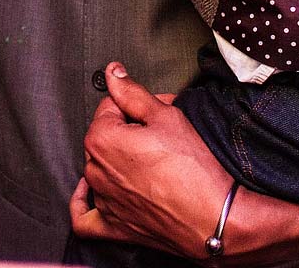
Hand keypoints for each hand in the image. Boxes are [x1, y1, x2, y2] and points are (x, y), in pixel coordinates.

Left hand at [71, 63, 298, 266]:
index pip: (109, 107)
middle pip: (103, 137)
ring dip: (115, 160)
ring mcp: (103, 201)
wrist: (216, 219)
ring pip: (97, 170)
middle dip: (127, 129)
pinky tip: (88, 192)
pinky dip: (83, 203)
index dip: (135, 105)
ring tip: (150, 159)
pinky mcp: (114, 226)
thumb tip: (113, 73)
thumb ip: (133, 92)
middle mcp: (95, 171)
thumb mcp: (166, 117)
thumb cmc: (194, 170)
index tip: (156, 110)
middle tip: (159, 132)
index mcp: (102, 140)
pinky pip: (84, 217)